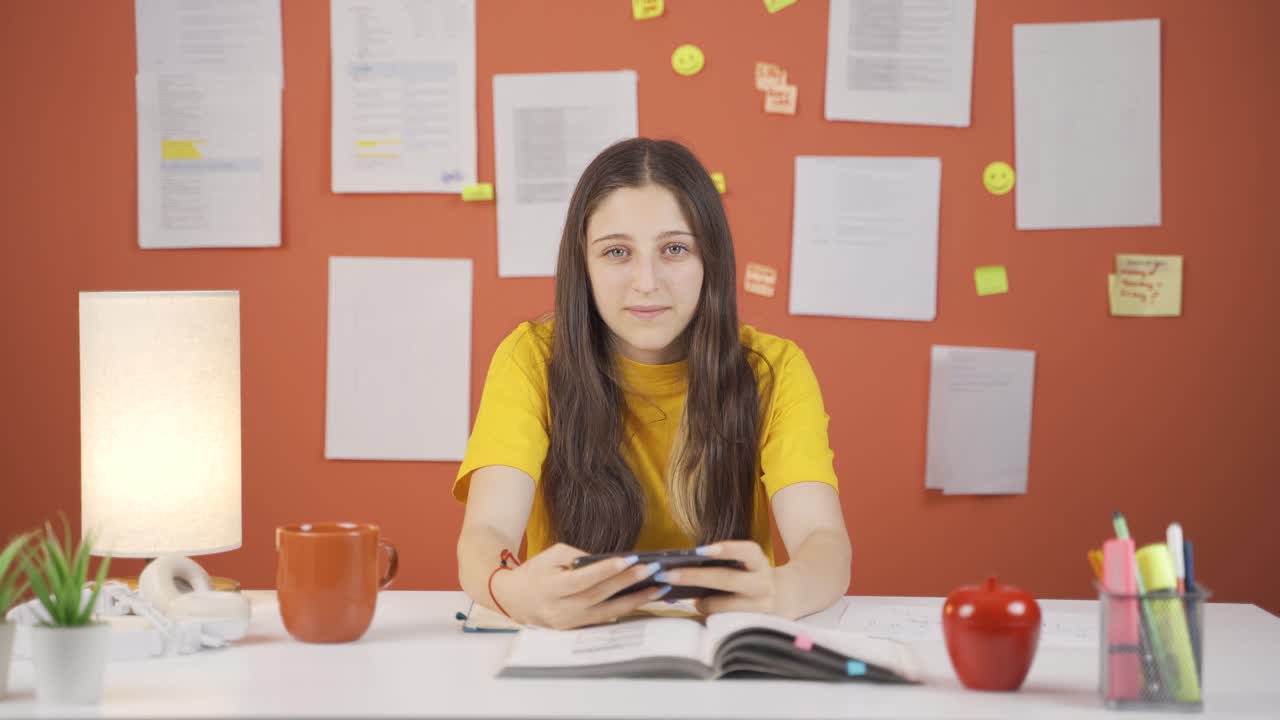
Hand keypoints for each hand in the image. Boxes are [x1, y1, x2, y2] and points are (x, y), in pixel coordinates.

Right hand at [493, 543, 669, 628]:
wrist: (514, 598)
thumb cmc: (536, 571)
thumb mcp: (553, 555)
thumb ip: (580, 557)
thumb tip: (613, 562)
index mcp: (550, 589)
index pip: (583, 579)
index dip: (607, 570)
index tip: (631, 558)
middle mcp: (560, 611)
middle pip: (600, 596)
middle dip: (629, 582)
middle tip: (653, 569)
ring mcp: (569, 624)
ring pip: (608, 613)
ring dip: (636, 600)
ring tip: (659, 588)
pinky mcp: (576, 631)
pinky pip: (604, 620)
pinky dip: (625, 609)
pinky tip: (644, 599)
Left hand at [653, 541, 776, 615]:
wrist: (781, 599)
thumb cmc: (749, 576)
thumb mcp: (745, 564)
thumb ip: (723, 562)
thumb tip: (683, 565)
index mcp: (759, 562)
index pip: (747, 551)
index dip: (726, 549)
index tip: (701, 551)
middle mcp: (763, 584)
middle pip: (727, 579)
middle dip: (694, 576)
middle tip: (666, 574)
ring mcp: (760, 607)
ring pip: (722, 606)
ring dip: (701, 602)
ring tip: (686, 597)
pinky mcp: (752, 625)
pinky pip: (722, 622)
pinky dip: (708, 615)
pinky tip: (699, 609)